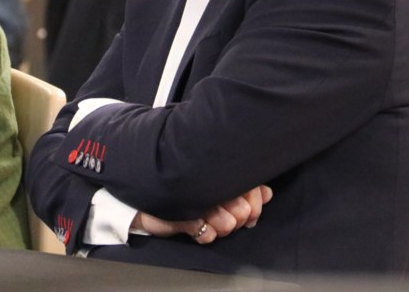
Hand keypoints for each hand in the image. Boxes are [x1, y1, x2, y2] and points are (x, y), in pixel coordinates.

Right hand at [130, 185, 272, 244]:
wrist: (141, 195)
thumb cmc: (178, 187)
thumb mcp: (212, 184)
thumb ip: (243, 188)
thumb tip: (268, 192)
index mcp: (219, 171)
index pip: (252, 188)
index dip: (255, 204)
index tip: (249, 209)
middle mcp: (211, 182)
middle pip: (243, 211)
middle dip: (237, 218)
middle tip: (223, 213)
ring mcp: (197, 199)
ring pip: (228, 225)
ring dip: (219, 227)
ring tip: (207, 219)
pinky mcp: (184, 215)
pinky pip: (208, 236)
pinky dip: (204, 234)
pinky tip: (196, 226)